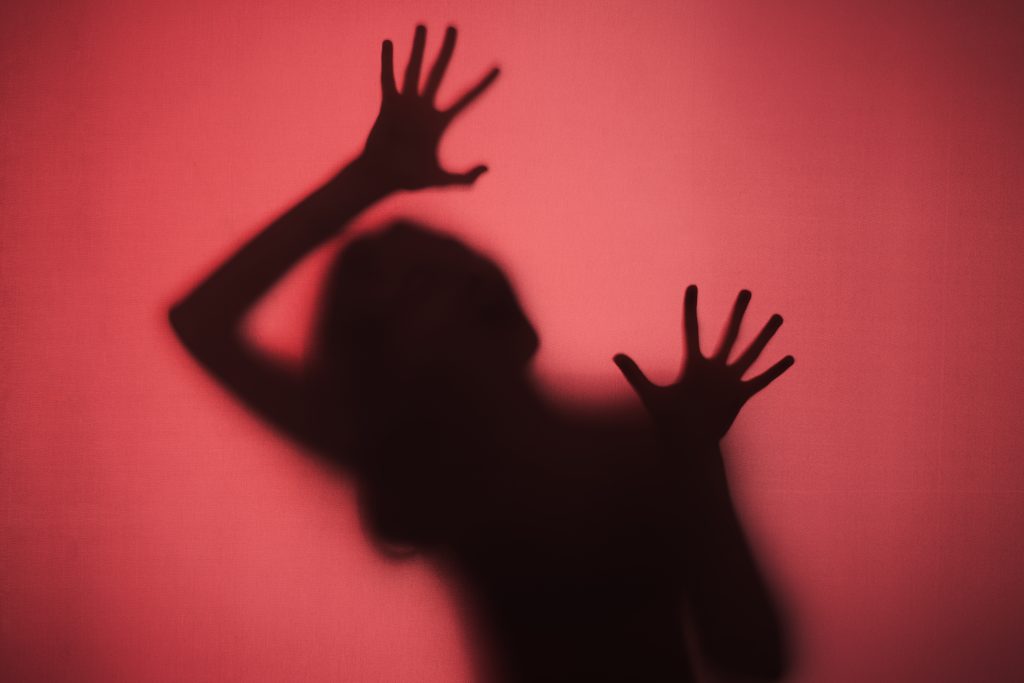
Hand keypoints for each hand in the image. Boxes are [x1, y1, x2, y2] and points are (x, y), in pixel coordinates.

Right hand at [359, 25, 499, 190]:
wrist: (381, 178)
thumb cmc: (410, 179)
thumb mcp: (442, 180)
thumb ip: (465, 178)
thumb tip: (487, 167)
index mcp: (440, 121)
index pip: (467, 97)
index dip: (483, 84)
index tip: (499, 67)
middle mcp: (424, 107)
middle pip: (439, 71)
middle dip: (446, 49)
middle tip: (453, 26)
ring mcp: (405, 104)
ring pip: (414, 69)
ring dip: (418, 47)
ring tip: (423, 25)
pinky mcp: (387, 105)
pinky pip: (388, 79)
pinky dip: (387, 61)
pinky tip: (389, 42)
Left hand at [614, 285, 793, 445]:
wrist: (687, 445)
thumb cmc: (668, 422)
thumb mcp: (651, 395)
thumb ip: (635, 374)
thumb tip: (615, 355)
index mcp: (693, 365)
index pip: (692, 329)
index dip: (691, 309)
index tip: (692, 287)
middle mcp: (714, 369)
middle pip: (729, 334)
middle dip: (738, 312)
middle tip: (746, 291)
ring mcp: (729, 381)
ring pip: (751, 352)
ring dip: (765, 335)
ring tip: (778, 316)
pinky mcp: (741, 396)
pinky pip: (761, 380)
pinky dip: (776, 370)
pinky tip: (790, 357)